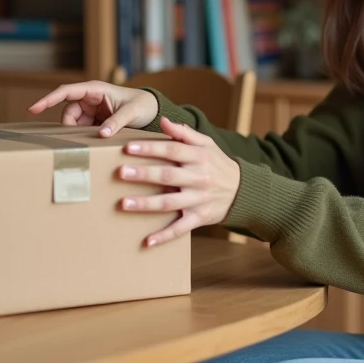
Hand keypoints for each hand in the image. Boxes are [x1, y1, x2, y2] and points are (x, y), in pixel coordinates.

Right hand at [28, 80, 157, 136]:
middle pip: (68, 113)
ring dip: (78, 134)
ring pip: (74, 123)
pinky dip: (84, 137)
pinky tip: (92, 144)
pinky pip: (82, 129)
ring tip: (90, 142)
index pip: (66, 92)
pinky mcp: (94, 121)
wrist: (152, 110)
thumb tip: (100, 134)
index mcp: (95, 89)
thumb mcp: (131, 112)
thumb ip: (116, 122)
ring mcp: (91, 110)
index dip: (48, 99)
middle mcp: (90, 98)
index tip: (33, 109)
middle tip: (79, 141)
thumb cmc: (142, 105)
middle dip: (70, 127)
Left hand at [118, 117, 240, 246]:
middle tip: (120, 173)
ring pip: (170, 203)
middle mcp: (199, 178)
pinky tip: (146, 241)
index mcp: (199, 157)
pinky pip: (181, 229)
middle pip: (168, 176)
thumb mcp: (206, 144)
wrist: (242, 190)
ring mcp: (199, 200)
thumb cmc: (217, 163)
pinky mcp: (200, 218)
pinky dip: (164, 236)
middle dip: (143, 175)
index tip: (128, 147)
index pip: (172, 151)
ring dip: (146, 204)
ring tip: (123, 203)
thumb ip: (184, 133)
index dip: (150, 148)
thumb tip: (163, 121)